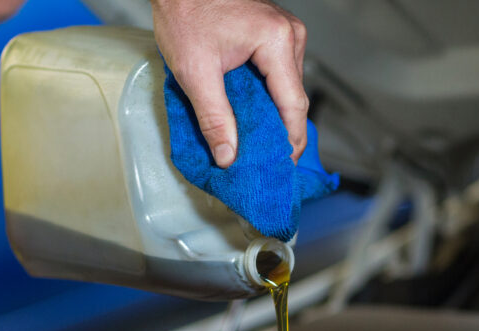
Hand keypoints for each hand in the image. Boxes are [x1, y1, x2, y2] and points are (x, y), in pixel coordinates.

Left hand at [153, 0, 308, 167]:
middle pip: (293, 98)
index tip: (282, 167)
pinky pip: (278, 75)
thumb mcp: (195, 73)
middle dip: (280, 132)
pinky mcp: (274, 35)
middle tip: (264, 162)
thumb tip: (228, 156)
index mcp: (277, 41)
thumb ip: (214, 119)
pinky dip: (267, 97)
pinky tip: (251, 117)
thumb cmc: (184, 14)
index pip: (294, 105)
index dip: (290, 142)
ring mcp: (285, 33)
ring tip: (255, 144)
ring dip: (272, 115)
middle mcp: (290, 35)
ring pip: (287, 88)